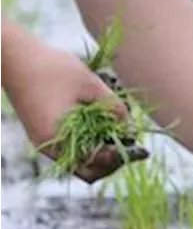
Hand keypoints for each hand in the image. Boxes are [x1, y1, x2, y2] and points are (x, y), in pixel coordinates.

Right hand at [1, 26, 146, 182]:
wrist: (14, 57)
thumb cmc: (52, 68)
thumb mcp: (92, 85)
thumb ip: (114, 109)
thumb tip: (130, 129)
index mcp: (59, 139)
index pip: (97, 164)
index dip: (122, 158)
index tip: (141, 150)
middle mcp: (49, 147)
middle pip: (88, 171)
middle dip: (113, 162)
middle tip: (131, 148)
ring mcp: (44, 141)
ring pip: (79, 162)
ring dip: (101, 153)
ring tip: (118, 134)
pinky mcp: (43, 133)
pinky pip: (70, 149)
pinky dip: (89, 144)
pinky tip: (102, 127)